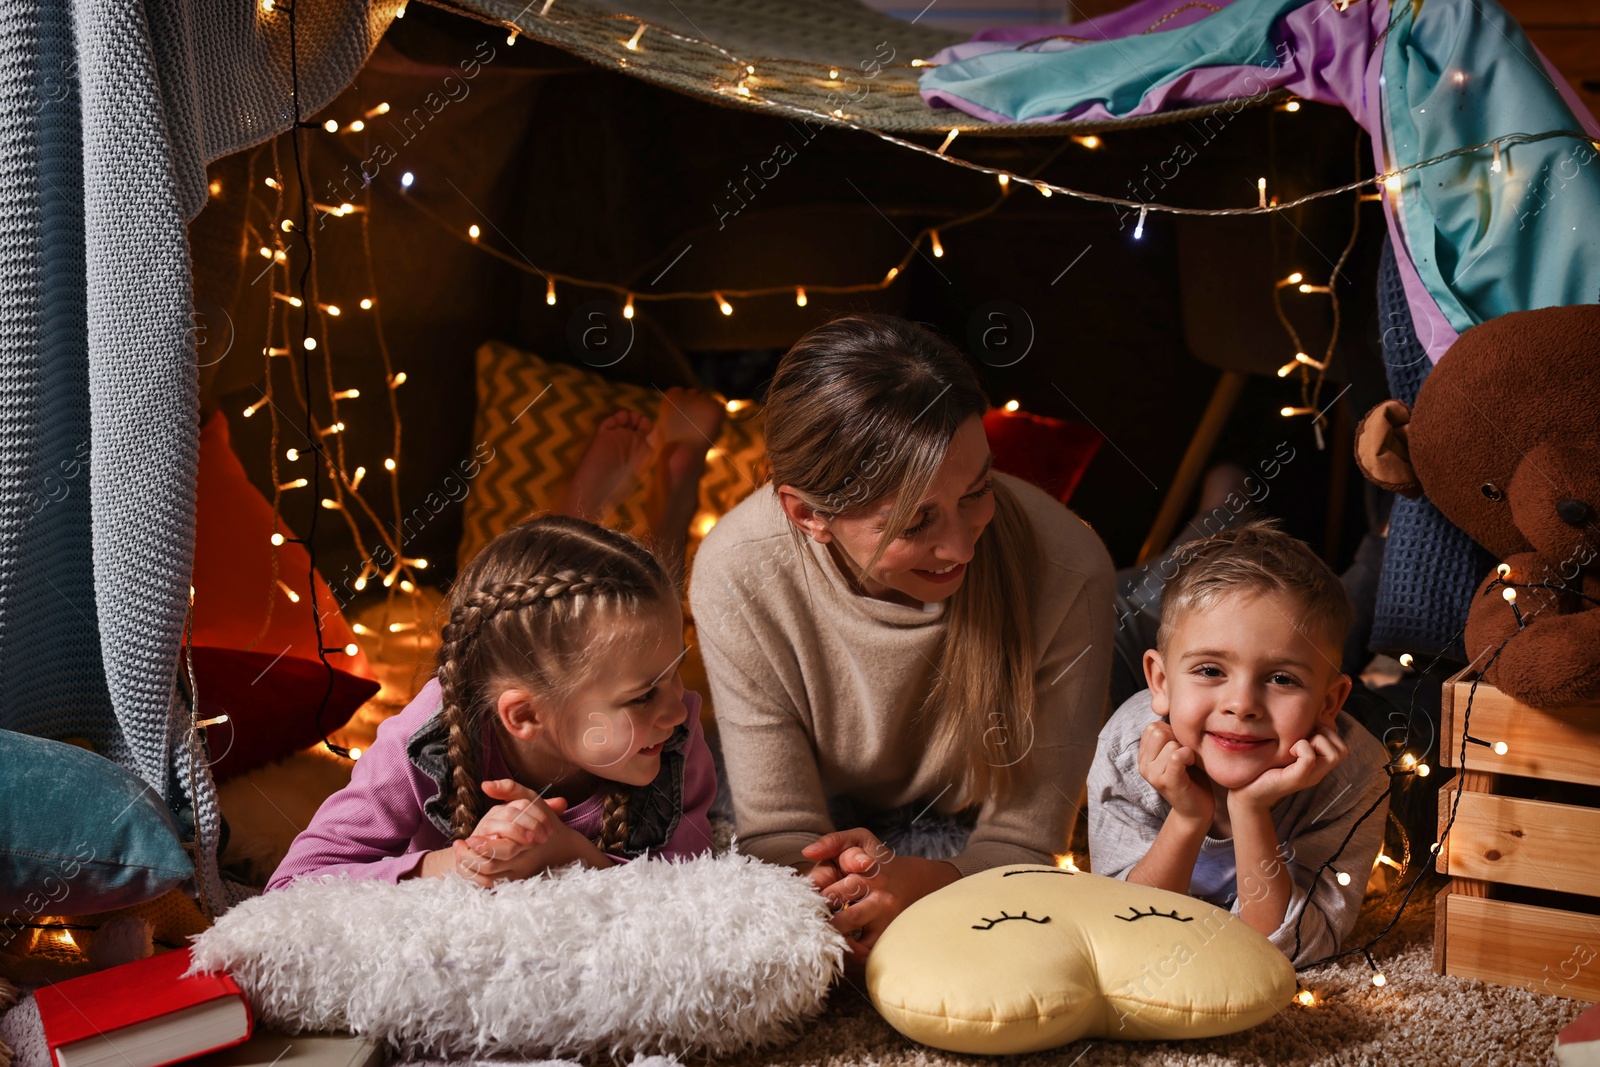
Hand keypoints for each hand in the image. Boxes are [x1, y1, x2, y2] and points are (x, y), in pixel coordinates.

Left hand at [450, 779, 579, 885]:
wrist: (561, 849)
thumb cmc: (542, 820)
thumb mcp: (529, 800)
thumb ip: (510, 789)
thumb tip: (485, 785)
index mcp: (528, 844)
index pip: (504, 850)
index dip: (484, 846)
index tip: (469, 838)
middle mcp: (521, 863)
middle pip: (492, 867)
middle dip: (471, 857)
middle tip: (460, 845)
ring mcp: (516, 875)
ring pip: (487, 879)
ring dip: (468, 866)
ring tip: (459, 850)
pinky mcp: (510, 882)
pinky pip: (487, 885)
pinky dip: (473, 876)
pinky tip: (465, 861)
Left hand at [801, 828, 960, 968]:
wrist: (918, 882)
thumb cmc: (880, 861)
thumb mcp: (861, 840)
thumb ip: (834, 842)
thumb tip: (807, 852)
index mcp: (867, 870)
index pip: (835, 879)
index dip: (812, 891)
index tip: (799, 899)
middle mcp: (877, 894)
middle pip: (840, 906)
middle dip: (817, 913)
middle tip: (799, 920)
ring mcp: (884, 918)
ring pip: (850, 929)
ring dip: (829, 933)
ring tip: (813, 934)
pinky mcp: (887, 936)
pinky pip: (865, 952)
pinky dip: (847, 953)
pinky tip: (834, 948)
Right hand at [1137, 720, 1213, 827]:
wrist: (1196, 810)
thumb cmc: (1191, 777)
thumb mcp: (1175, 752)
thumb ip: (1169, 736)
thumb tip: (1170, 709)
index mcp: (1143, 757)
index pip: (1152, 727)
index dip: (1171, 732)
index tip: (1179, 747)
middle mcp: (1143, 765)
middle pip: (1158, 731)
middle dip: (1177, 739)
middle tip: (1185, 756)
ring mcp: (1153, 775)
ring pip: (1170, 743)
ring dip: (1186, 750)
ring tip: (1188, 764)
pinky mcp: (1168, 782)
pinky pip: (1176, 756)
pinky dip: (1188, 756)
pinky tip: (1191, 766)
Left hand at [1230, 723, 1348, 812]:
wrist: (1247, 793)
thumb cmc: (1263, 767)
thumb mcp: (1283, 748)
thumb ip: (1297, 736)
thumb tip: (1305, 715)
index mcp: (1317, 763)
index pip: (1341, 745)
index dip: (1326, 730)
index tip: (1304, 732)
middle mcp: (1318, 771)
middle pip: (1342, 749)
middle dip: (1324, 734)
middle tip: (1301, 738)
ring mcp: (1310, 776)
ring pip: (1335, 753)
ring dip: (1316, 741)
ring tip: (1295, 746)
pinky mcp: (1296, 779)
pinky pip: (1310, 758)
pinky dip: (1302, 748)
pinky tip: (1288, 751)